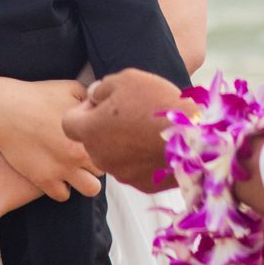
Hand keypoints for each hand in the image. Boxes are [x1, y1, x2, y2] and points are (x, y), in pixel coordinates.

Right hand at [0, 79, 101, 200]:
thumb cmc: (34, 97)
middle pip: (103, 168)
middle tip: (83, 154)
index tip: (94, 140)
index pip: (111, 147)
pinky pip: (63, 195)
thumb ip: (91, 98)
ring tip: (76, 170)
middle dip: (96, 162)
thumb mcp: (68, 87)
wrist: (2, 110)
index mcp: (88, 132)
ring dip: (85, 180)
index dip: (104, 144)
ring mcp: (62, 169)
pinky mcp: (43, 180)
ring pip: (91, 189)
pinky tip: (56, 175)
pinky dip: (62, 188)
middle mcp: (78, 154)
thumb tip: (103, 103)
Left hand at [62, 69, 184, 192]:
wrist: (194, 136)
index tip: (101, 103)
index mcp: (90, 130)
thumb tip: (94, 95)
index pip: (68, 123)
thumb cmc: (158, 104)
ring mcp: (121, 173)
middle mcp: (100, 156)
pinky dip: (141, 159)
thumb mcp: (126, 79)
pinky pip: (134, 169)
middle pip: (92, 140)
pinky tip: (158, 143)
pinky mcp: (142, 185)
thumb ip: (102, 87)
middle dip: (104, 127)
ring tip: (148, 127)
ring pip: (113, 156)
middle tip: (130, 112)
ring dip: (123, 143)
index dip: (82, 110)